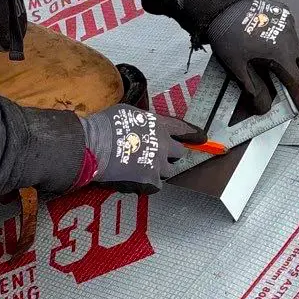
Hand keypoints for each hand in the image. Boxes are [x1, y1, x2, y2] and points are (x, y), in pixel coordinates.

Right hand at [73, 105, 205, 193]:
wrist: (95, 145)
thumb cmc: (104, 126)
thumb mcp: (126, 113)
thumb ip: (141, 121)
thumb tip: (141, 125)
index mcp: (157, 124)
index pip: (181, 128)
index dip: (192, 133)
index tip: (202, 138)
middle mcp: (163, 143)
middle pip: (179, 152)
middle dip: (171, 154)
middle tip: (158, 157)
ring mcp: (158, 162)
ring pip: (170, 170)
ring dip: (161, 170)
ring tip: (145, 169)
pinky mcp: (150, 179)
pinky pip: (157, 185)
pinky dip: (149, 184)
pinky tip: (138, 181)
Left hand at [207, 0, 298, 115]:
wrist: (222, 4)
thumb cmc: (228, 36)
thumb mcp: (237, 67)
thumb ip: (254, 89)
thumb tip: (264, 108)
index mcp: (281, 54)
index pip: (295, 81)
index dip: (298, 97)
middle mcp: (291, 37)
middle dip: (293, 73)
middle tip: (278, 79)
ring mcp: (289, 22)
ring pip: (296, 45)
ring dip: (287, 54)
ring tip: (266, 56)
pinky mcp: (283, 11)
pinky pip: (289, 30)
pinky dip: (281, 38)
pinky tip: (263, 38)